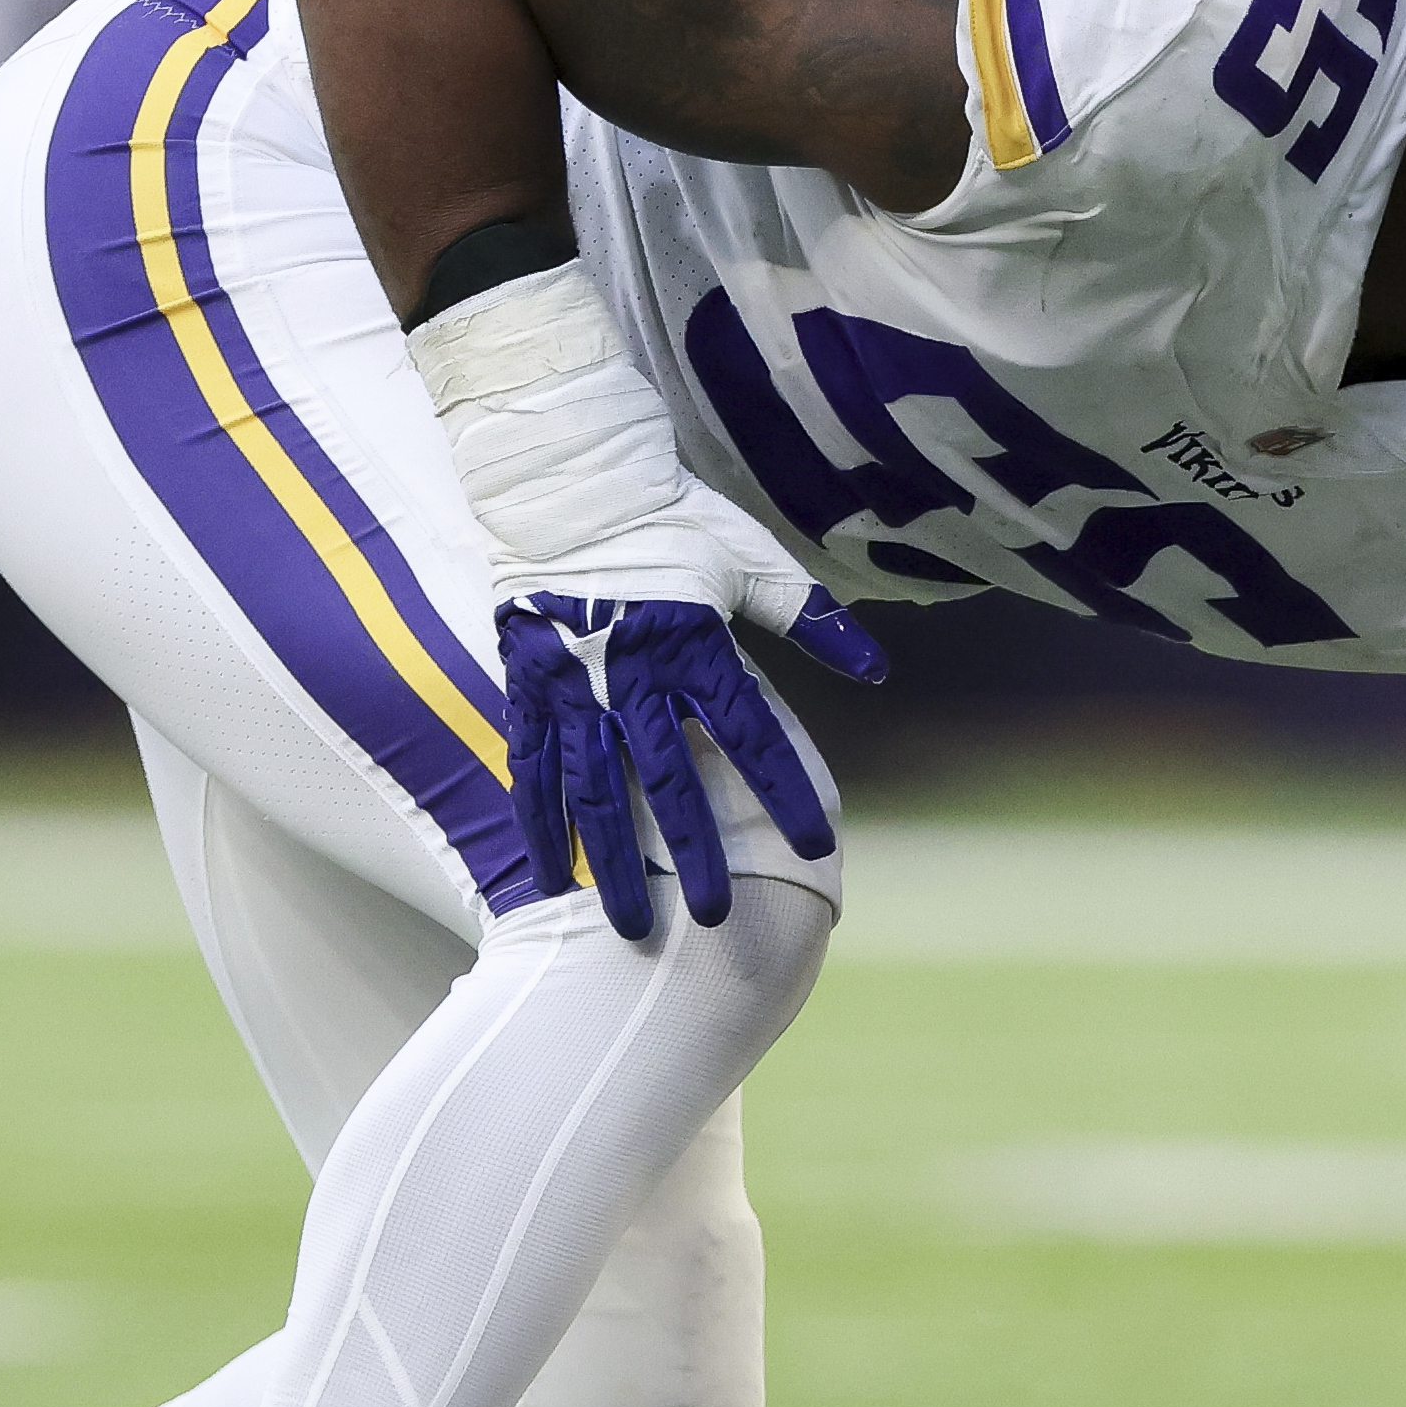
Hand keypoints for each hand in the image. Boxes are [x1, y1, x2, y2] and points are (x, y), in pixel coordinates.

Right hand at [492, 497, 883, 938]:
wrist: (565, 480)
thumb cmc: (668, 516)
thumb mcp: (751, 559)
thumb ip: (813, 619)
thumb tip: (878, 666)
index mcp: (694, 645)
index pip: (754, 734)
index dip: (789, 792)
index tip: (820, 845)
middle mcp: (631, 676)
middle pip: (669, 783)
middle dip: (695, 856)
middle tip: (717, 917)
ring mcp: (572, 688)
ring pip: (595, 793)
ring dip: (613, 864)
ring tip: (629, 926)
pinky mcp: (527, 688)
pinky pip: (533, 770)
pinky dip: (544, 825)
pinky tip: (552, 879)